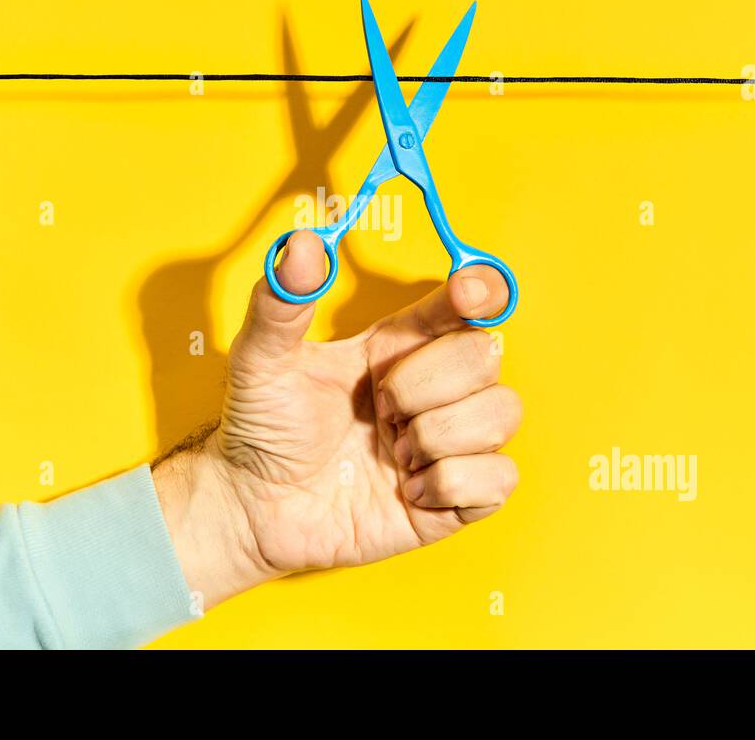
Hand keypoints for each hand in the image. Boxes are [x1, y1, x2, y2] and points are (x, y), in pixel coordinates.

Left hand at [151, 230, 520, 609]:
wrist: (252, 509)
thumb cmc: (260, 431)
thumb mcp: (260, 359)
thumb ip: (281, 301)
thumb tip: (302, 245)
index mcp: (396, 346)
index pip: (464, 303)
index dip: (481, 289)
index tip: (466, 291)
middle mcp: (431, 389)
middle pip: (486, 355)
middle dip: (427, 385)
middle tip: (380, 410)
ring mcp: (447, 443)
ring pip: (502, 413)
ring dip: (440, 437)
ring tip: (394, 455)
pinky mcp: (455, 498)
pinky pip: (500, 478)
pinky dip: (451, 484)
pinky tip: (409, 491)